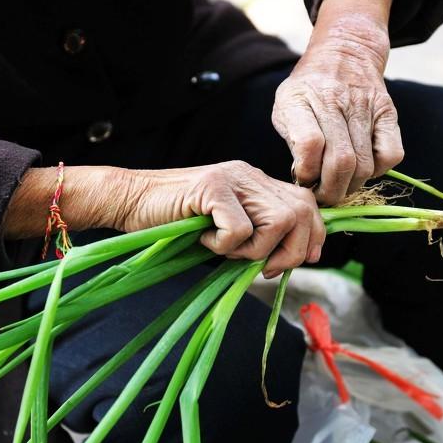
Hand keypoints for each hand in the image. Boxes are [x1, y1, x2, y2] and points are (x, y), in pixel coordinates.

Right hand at [116, 162, 325, 277]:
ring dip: (255, 250)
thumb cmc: (173, 222)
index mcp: (256, 183)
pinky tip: (203, 239)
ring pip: (278, 222)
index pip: (306, 203)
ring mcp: (232, 178)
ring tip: (225, 249)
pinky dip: (224, 245)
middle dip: (291, 251)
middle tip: (261, 267)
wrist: (129, 201)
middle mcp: (249, 175)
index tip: (304, 259)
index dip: (313, 235)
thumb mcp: (224, 228)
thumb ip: (257, 235)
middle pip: (301, 213)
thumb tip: (294, 258)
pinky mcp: (212, 187)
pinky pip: (240, 229)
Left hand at [272, 0, 403, 203]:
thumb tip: (308, 180)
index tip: (304, 179)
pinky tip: (363, 167)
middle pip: (341, 160)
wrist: (343, 53)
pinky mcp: (388, 111)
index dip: (307, 172)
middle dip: (331, 190)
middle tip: (324, 195)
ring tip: (340, 186)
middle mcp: (333, 99)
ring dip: (351, 186)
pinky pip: (391, 155)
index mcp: (299, 99)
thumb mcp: (286, 107)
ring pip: (365, 164)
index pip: (309, 144)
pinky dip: (378, 171)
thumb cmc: (308, 91)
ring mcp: (364, 104)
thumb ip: (293, 142)